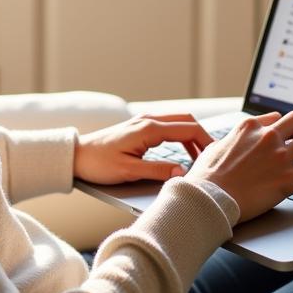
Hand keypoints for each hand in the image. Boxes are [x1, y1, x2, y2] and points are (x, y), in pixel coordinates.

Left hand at [73, 113, 214, 183]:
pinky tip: (181, 151)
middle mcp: (148, 120)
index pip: (188, 129)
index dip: (206, 142)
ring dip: (191, 136)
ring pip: (177, 122)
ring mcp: (143, 121)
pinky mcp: (139, 127)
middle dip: (202, 136)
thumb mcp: (129, 171)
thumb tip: (183, 171)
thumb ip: (158, 171)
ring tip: (199, 157)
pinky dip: (180, 135)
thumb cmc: (99, 164)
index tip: (215, 156)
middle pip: (186, 120)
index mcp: (149, 129)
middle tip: (211, 156)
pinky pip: (167, 126)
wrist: (76, 156)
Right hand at [187, 111, 292, 221]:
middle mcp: (267, 137)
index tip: (289, 136)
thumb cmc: (206, 178)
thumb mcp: (214, 148)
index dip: (285, 128)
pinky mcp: (289, 178)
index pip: (276, 117)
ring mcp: (279, 156)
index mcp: (248, 127)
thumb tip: (233, 143)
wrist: (210, 199)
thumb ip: (230, 142)